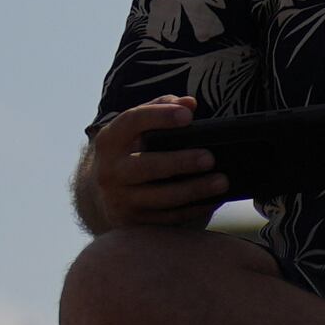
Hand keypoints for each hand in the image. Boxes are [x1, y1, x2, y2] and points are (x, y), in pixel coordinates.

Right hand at [80, 96, 226, 230]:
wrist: (102, 192)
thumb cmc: (131, 150)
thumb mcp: (137, 128)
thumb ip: (162, 108)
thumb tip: (189, 103)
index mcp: (111, 140)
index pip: (132, 121)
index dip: (160, 116)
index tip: (188, 115)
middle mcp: (110, 170)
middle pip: (147, 166)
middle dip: (180, 162)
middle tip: (210, 158)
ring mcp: (120, 199)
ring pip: (161, 197)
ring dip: (194, 190)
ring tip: (222, 181)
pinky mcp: (133, 221)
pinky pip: (168, 217)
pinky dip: (193, 209)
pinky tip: (213, 200)